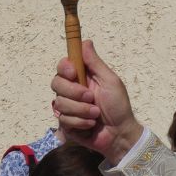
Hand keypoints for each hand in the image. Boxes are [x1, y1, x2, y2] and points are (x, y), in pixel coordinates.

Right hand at [50, 40, 142, 162]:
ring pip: (59, 103)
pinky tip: (90, 125)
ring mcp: (67, 107)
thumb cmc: (119, 106)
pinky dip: (80, 122)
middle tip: (91, 98)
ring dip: (81, 110)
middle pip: (56, 83)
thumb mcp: (110, 81)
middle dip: (74, 92)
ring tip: (96, 114)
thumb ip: (95, 63)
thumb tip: (86, 41)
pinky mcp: (65, 123)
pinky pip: (63, 119)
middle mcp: (71, 91)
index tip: (73, 73)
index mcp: (82, 78)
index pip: (62, 67)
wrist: (119, 134)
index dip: (64, 68)